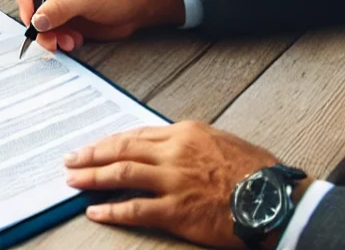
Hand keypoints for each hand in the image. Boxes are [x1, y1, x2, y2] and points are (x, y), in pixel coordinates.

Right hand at [9, 0, 184, 51]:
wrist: (138, 8)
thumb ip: (60, 7)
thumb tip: (36, 21)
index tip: (31, 19)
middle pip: (28, 4)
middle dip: (37, 25)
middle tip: (48, 39)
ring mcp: (58, 2)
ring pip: (38, 23)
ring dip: (50, 37)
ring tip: (67, 42)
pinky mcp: (65, 18)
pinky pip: (51, 32)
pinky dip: (59, 40)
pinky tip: (75, 41)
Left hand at [65, 120, 307, 247]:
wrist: (274, 198)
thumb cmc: (254, 171)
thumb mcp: (219, 142)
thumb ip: (189, 143)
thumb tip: (167, 147)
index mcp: (184, 132)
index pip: (137, 133)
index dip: (110, 141)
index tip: (94, 146)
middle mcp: (174, 152)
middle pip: (122, 148)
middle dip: (92, 154)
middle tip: (70, 159)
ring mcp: (174, 181)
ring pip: (122, 174)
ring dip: (93, 176)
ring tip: (72, 180)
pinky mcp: (178, 211)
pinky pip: (136, 209)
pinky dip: (112, 209)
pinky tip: (95, 210)